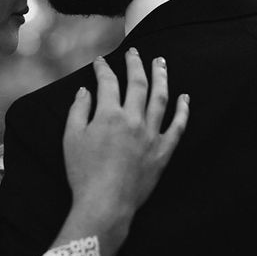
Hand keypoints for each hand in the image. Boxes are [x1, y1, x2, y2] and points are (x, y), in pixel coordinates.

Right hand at [63, 49, 188, 240]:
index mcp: (109, 115)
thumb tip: (85, 91)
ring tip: (161, 63)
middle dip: (135, 64)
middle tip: (134, 52)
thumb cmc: (83, 173)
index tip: (100, 62)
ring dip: (161, 77)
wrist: (105, 203)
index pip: (108, 82)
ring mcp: (152, 135)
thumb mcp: (71, 139)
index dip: (103, 69)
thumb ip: (78, 111)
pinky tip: (185, 97)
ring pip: (161, 98)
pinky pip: (178, 126)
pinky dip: (183, 110)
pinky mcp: (164, 151)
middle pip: (138, 83)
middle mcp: (134, 120)